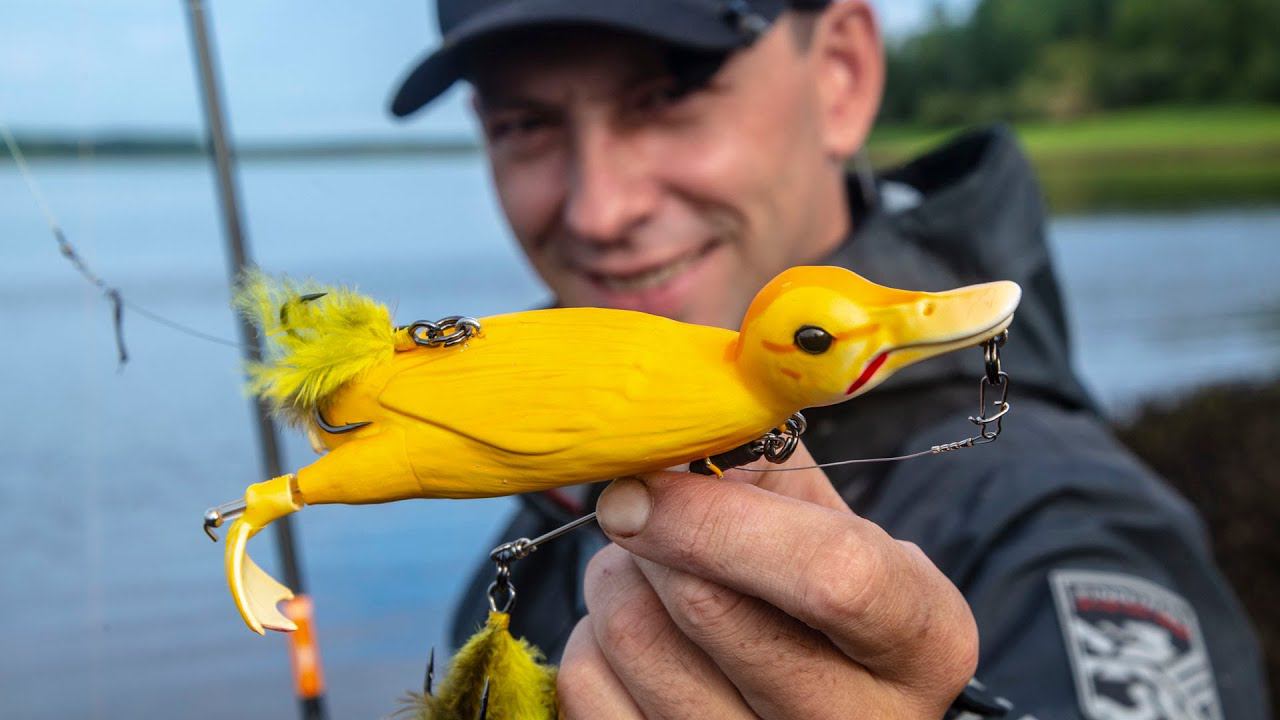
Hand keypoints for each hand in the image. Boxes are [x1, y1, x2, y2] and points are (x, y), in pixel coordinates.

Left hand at [557, 443, 977, 718]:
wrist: (820, 705)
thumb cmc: (825, 597)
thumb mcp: (837, 528)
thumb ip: (772, 470)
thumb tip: (670, 440)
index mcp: (921, 645)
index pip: (831, 576)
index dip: (723, 518)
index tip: (650, 477)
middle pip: (709, 607)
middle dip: (654, 530)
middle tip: (649, 507)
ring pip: (634, 639)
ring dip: (619, 576)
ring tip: (648, 569)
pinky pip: (589, 685)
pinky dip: (591, 638)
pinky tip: (634, 631)